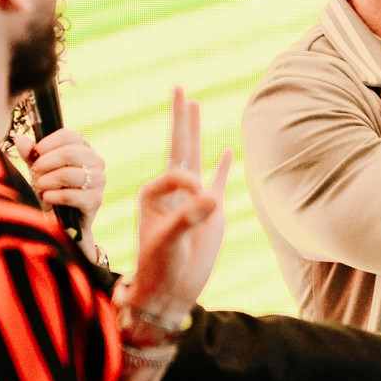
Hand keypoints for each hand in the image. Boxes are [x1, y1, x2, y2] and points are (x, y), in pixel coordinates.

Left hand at [17, 127, 106, 250]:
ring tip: (39, 187)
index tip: (35, 152)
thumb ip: (30, 155)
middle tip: (34, 172)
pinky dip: (54, 196)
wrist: (62, 222)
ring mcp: (98, 181)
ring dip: (48, 180)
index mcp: (84, 149)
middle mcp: (95, 162)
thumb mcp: (39, 170)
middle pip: (70, 153)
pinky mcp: (95, 200)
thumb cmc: (52, 190)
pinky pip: (72, 195)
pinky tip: (46, 198)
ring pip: (70, 174)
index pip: (70, 136)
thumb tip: (19, 139)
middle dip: (46, 163)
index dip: (49, 142)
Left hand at [129, 87, 233, 315]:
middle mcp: (172, 190)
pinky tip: (226, 150)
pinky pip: (218, 180)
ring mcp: (193, 198)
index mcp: (155, 193)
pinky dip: (222, 165)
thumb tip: (211, 196)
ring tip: (195, 104)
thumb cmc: (159, 268)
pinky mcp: (211, 211)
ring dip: (195, 130)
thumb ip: (188, 217)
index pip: (178, 172)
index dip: (191, 186)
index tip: (199, 208)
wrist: (169, 292)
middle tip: (179, 87)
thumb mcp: (169, 242)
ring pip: (196, 156)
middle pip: (178, 144)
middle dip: (178, 117)